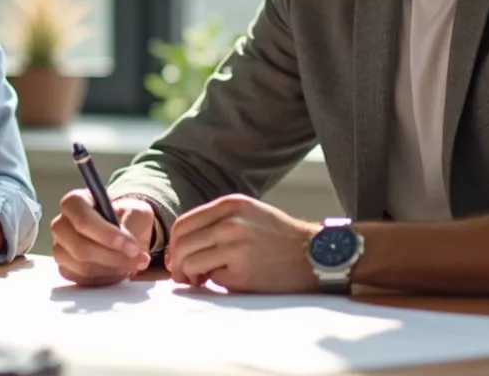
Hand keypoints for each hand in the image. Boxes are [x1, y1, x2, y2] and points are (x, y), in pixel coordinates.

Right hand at [51, 191, 155, 285]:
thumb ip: (134, 224)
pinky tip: (118, 270)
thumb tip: (130, 245)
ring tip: (132, 264)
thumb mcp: (137, 212)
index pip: (82, 218)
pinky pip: (82, 280)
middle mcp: (61, 224)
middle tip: (138, 258)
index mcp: (75, 202)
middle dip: (112, 256)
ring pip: (81, 266)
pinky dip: (104, 279)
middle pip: (79, 247)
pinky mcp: (65, 268)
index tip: (131, 246)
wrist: (124, 234)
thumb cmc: (127, 217)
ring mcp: (60, 248)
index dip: (106, 234)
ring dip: (111, 269)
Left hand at [165, 195, 317, 293]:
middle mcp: (230, 222)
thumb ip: (217, 222)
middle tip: (183, 276)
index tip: (177, 258)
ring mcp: (235, 246)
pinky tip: (228, 281)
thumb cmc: (280, 237)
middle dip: (176, 264)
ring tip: (201, 280)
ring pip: (190, 262)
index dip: (174, 244)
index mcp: (230, 205)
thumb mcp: (249, 214)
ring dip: (190, 276)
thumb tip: (181, 245)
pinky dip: (214, 282)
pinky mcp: (242, 270)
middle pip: (181, 244)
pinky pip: (212, 278)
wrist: (314, 254)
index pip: (183, 223)